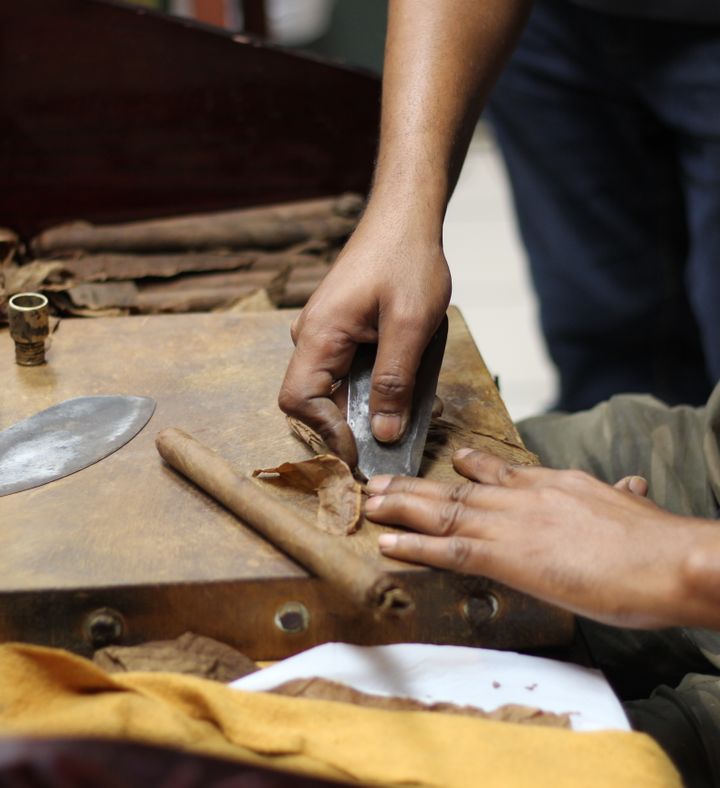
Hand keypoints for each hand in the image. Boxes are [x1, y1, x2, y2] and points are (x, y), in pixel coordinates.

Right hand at [278, 217, 450, 466]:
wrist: (404, 218)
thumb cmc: (406, 259)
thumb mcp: (411, 325)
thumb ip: (395, 382)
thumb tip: (384, 433)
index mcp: (319, 335)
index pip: (300, 401)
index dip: (327, 433)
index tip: (362, 454)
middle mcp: (312, 337)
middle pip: (316, 400)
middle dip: (355, 425)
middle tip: (397, 438)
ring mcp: (325, 333)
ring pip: (337, 388)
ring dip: (372, 406)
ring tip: (414, 413)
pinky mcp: (341, 330)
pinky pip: (350, 370)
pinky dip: (376, 385)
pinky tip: (409, 386)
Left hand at [365, 450, 719, 628]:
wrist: (668, 558)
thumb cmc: (656, 542)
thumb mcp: (634, 506)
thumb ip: (621, 495)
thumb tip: (633, 484)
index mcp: (552, 484)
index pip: (502, 472)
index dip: (470, 468)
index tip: (451, 461)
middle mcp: (523, 496)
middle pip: (458, 489)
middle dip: (416, 486)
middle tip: (382, 482)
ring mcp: (511, 524)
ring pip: (443, 511)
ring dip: (402, 507)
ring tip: (371, 504)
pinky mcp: (507, 557)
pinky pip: (448, 550)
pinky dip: (414, 546)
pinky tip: (388, 543)